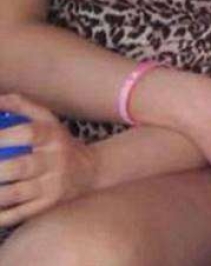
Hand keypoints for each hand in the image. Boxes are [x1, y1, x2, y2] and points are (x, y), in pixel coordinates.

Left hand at [0, 93, 96, 225]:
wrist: (90, 171)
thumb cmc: (59, 142)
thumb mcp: (49, 120)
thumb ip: (24, 107)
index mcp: (54, 136)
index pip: (29, 133)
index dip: (4, 136)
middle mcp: (56, 160)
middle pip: (21, 166)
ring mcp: (53, 185)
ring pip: (17, 193)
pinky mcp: (49, 205)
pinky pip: (20, 213)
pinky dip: (1, 215)